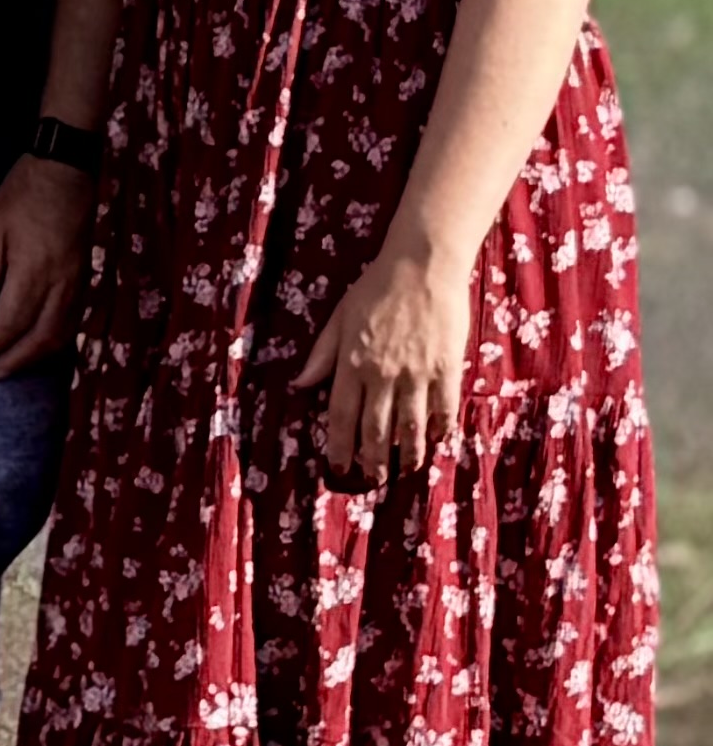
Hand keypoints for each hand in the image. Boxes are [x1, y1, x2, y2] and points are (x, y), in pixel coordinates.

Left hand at [0, 154, 97, 377]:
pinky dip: (57, 338)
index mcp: (33, 270)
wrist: (66, 170)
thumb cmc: (21, 196)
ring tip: (15, 365)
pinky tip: (42, 345)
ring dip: (38, 355)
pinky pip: (75, 319)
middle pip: (41, 335)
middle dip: (16, 359)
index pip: (12, 321)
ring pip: (62, 331)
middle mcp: (61, 282)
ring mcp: (79, 280)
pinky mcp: (87, 276)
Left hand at [296, 239, 470, 477]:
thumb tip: (299, 385)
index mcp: (351, 363)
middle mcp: (381, 373)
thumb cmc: (375, 289)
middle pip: (375, 428)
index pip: (340, 416)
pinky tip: (436, 441)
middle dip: (371, 459)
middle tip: (371, 479)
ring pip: (410, 424)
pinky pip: (443, 406)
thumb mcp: (338, 319)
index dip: (338, 446)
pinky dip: (440, 428)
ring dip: (406, 452)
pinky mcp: (446, 366)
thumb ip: (321, 355)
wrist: (422, 266)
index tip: (337, 466)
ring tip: (403, 470)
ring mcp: (416, 372)